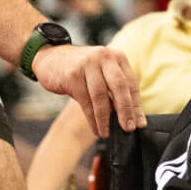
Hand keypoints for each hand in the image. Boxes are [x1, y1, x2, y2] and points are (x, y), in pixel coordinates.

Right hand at [30, 44, 145, 136]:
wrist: (50, 57)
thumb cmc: (81, 69)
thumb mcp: (102, 72)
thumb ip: (115, 89)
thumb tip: (129, 115)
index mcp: (117, 57)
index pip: (131, 83)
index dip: (136, 105)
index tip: (140, 123)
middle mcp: (104, 57)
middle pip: (119, 87)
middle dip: (126, 110)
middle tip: (128, 128)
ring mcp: (87, 65)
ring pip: (101, 96)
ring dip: (105, 118)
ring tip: (107, 132)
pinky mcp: (72, 75)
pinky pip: (85, 101)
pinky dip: (92, 118)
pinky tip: (96, 128)